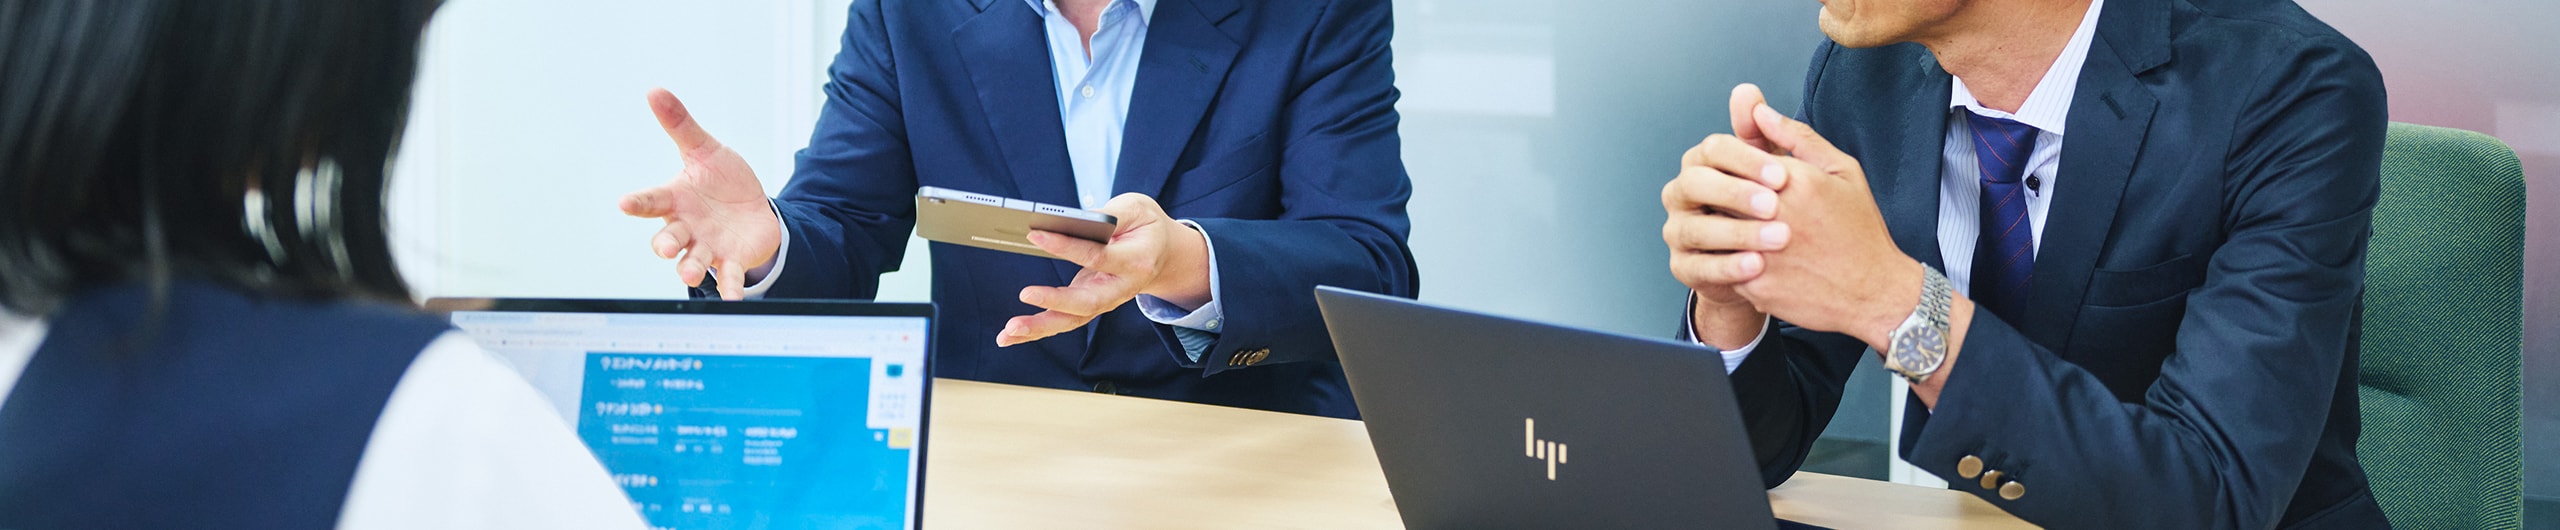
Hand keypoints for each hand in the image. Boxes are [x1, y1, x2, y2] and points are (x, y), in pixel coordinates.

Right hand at [617, 88, 782, 299]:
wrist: (753, 210)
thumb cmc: (721, 182)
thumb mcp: (705, 150)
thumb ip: (681, 125)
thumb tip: (656, 91)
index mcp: (676, 199)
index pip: (652, 201)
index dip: (638, 203)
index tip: (625, 203)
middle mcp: (686, 227)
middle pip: (668, 237)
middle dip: (665, 243)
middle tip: (665, 246)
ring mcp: (706, 246)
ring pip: (692, 261)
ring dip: (689, 267)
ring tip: (689, 273)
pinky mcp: (729, 260)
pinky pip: (726, 277)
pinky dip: (728, 289)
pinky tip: (733, 299)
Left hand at [997, 194, 1213, 346]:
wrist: (1164, 255)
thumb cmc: (1147, 227)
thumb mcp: (1138, 208)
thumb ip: (1110, 213)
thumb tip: (1072, 219)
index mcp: (1135, 261)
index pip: (1097, 256)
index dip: (1066, 246)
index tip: (1035, 233)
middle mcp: (1120, 289)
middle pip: (1086, 302)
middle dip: (1054, 301)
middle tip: (1025, 293)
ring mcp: (1104, 301)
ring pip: (1072, 320)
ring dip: (1039, 328)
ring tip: (1008, 331)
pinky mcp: (1089, 305)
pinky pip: (1063, 321)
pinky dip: (1035, 330)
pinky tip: (1010, 335)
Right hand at [1665, 84, 1791, 348]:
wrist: (1780, 265)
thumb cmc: (1784, 209)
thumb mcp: (1788, 172)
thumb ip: (1770, 133)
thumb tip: (1748, 94)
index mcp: (1705, 162)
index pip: (1714, 149)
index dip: (1746, 160)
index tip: (1783, 176)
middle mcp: (1683, 193)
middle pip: (1694, 183)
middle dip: (1734, 193)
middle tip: (1774, 205)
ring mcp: (1678, 231)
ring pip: (1693, 228)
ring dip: (1735, 233)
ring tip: (1777, 239)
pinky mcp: (1683, 267)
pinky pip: (1696, 267)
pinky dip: (1726, 267)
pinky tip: (1758, 266)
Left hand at [1729, 101, 1923, 349]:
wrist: (1873, 292)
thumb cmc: (1859, 229)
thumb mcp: (1842, 171)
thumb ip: (1796, 137)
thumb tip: (1758, 109)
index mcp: (1794, 180)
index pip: (1732, 157)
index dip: (1733, 165)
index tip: (1743, 174)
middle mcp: (1774, 216)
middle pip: (1717, 192)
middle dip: (1722, 194)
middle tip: (1740, 205)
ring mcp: (1760, 253)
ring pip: (1713, 229)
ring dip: (1721, 226)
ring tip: (1744, 230)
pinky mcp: (1753, 286)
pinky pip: (1722, 263)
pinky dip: (1730, 258)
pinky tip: (1753, 258)